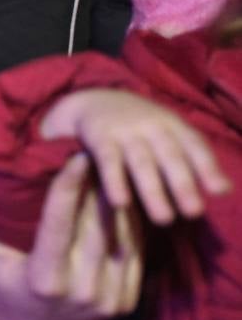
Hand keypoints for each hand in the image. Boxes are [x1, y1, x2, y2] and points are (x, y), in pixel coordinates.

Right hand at [0, 154, 143, 319]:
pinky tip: (124, 201)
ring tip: (114, 170)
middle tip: (100, 152)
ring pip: (122, 237)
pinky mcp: (126, 301)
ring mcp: (108, 298)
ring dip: (119, 200)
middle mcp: (81, 290)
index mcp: (44, 279)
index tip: (77, 156)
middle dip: (99, 185)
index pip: (59, 223)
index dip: (69, 186)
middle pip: (97, 225)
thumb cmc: (2, 284)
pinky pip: (135, 253)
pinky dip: (132, 224)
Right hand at [41, 88, 229, 225]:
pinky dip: (114, 181)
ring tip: (164, 219)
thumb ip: (193, 158)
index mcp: (172, 124)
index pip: (193, 144)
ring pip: (141, 161)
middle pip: (169, 155)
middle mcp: (151, 125)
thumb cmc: (140, 127)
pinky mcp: (99, 137)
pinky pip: (107, 160)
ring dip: (152, 190)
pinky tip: (121, 203)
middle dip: (182, 184)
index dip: (207, 167)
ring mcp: (124, 130)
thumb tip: (225, 190)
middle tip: (193, 212)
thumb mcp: (168, 133)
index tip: (220, 191)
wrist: (94, 100)